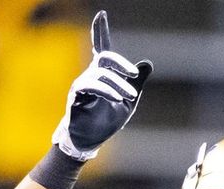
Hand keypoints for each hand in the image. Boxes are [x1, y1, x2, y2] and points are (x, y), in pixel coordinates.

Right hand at [52, 12, 151, 161]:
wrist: (92, 140)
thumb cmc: (107, 120)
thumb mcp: (129, 101)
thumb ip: (136, 82)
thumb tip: (147, 63)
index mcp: (103, 73)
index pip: (102, 47)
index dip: (100, 31)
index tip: (102, 14)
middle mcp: (91, 74)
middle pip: (106, 57)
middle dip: (121, 63)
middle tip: (133, 74)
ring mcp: (82, 83)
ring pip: (101, 74)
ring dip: (118, 84)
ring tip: (129, 96)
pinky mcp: (76, 95)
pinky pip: (91, 86)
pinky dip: (106, 90)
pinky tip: (116, 99)